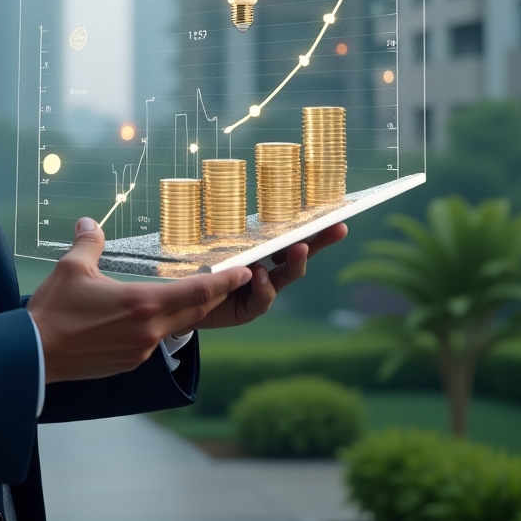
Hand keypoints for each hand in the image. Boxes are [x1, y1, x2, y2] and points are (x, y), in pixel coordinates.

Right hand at [26, 218, 251, 383]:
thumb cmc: (54, 311)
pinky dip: (159, 326)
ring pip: (175, 326)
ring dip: (184, 310)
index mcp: (142, 303)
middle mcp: (149, 330)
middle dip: (212, 295)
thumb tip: (91, 222)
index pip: (196, 291)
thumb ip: (89, 242)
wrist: (34, 354)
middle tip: (228, 279)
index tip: (245, 272)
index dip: (224, 281)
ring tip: (184, 293)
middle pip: (194, 311)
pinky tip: (144, 317)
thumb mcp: (71, 268)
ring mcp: (141, 350)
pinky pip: (153, 341)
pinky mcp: (129, 363)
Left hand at [195, 222, 347, 329]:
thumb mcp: (216, 249)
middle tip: (338, 227)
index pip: (289, 235)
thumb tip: (254, 229)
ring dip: (296, 261)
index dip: (312, 225)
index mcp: (260, 250)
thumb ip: (234, 243)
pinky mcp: (252, 308)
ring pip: (287, 275)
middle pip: (298, 253)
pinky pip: (264, 297)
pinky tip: (259, 274)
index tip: (335, 212)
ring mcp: (263, 290)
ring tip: (300, 248)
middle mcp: (267, 268)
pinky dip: (264, 286)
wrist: (182, 302)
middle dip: (319, 240)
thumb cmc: (201, 269)